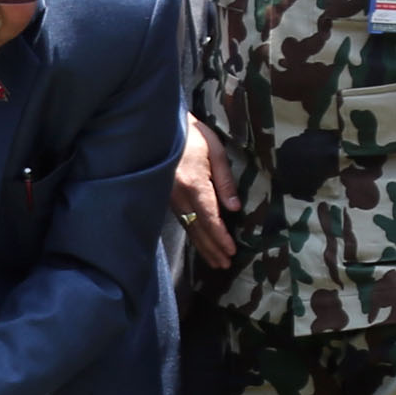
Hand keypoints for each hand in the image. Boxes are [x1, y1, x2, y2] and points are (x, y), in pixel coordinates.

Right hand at [171, 119, 235, 271]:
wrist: (161, 129)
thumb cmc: (193, 135)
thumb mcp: (215, 151)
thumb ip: (225, 181)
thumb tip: (234, 209)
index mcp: (193, 184)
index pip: (209, 217)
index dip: (220, 237)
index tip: (231, 251)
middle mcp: (179, 196)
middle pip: (198, 229)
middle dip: (213, 248)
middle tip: (225, 265)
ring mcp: (170, 198)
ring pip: (189, 228)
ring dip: (203, 247)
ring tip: (216, 262)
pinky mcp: (167, 198)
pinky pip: (183, 221)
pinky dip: (193, 235)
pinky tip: (201, 243)